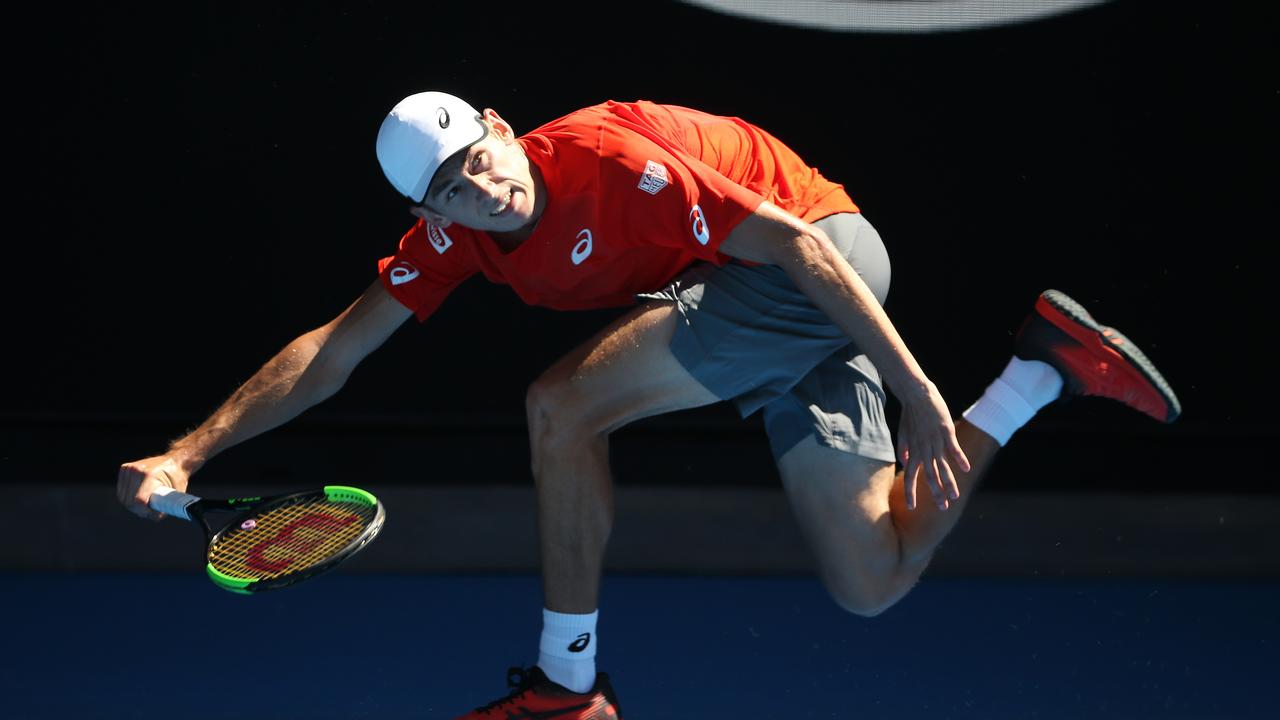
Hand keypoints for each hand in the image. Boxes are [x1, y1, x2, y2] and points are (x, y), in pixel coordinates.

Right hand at [117, 454, 190, 520]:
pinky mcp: (124, 469)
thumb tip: (154, 517)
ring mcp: (129, 468)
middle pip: (129, 501)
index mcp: (149, 475)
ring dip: (132, 505)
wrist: (174, 460)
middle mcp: (136, 470)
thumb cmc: (177, 478)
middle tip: (149, 512)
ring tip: (145, 505)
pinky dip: (128, 497)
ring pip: (123, 497)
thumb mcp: (176, 493)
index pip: (139, 500)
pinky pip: (121, 491)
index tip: (153, 514)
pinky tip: (137, 497)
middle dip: (139, 510)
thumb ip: (165, 507)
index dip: (144, 511)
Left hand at [896, 382, 970, 510]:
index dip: (910, 493)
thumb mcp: (902, 433)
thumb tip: (904, 463)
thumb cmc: (910, 414)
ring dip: (949, 482)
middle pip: (929, 477)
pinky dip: (960, 459)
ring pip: (942, 467)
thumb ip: (903, 450)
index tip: (910, 508)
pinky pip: (953, 449)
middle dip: (936, 493)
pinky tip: (966, 469)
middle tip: (943, 508)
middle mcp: (923, 450)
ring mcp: (935, 442)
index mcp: (913, 452)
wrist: (916, 395)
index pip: (909, 477)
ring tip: (955, 496)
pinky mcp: (945, 432)